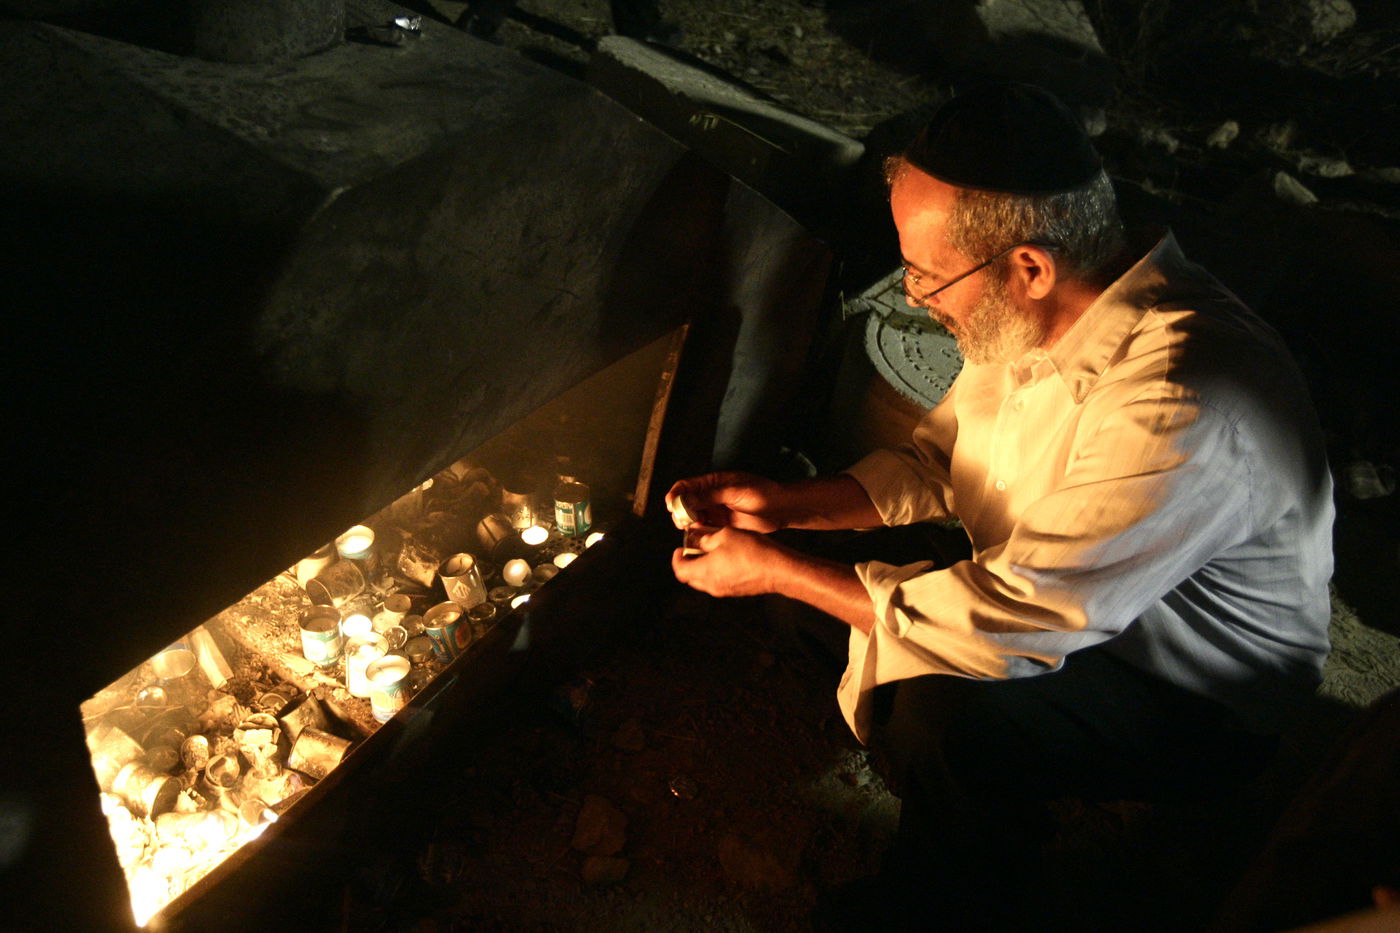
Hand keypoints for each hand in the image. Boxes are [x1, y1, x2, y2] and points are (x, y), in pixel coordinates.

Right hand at [665, 471, 786, 532]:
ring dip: (689, 523)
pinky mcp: (722, 524)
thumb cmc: (763, 494)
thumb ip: (710, 496)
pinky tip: (701, 536)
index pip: (686, 485)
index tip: (671, 505)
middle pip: (686, 503)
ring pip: (694, 517)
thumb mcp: (735, 492)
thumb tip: (686, 499)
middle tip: (682, 521)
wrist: (781, 509)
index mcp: (713, 482)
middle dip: (680, 512)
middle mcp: (712, 495)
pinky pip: (705, 528)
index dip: (676, 495)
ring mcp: (717, 510)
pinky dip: (699, 532)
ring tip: (692, 529)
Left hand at [671, 526, 788, 597]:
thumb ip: (706, 538)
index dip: (677, 559)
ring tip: (714, 549)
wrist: (778, 569)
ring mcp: (724, 590)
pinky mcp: (736, 591)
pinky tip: (728, 557)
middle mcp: (711, 585)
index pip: (679, 570)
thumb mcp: (724, 535)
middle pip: (691, 577)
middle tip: (696, 547)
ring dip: (704, 566)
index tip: (680, 548)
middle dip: (690, 561)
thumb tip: (697, 538)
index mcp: (703, 571)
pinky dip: (717, 571)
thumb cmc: (751, 551)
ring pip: (705, 580)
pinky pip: (719, 582)